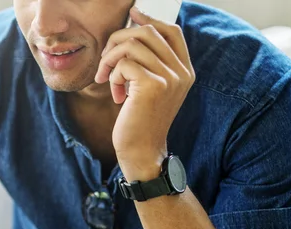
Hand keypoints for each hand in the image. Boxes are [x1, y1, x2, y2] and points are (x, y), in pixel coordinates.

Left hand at [95, 6, 194, 172]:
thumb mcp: (151, 89)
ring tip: (108, 81)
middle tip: (106, 63)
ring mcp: (169, 78)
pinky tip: (116, 96)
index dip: (150, 18)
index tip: (131, 13)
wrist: (142, 153)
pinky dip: (113, 76)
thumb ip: (151, 64)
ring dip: (111, 61)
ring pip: (132, 45)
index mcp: (185, 71)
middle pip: (147, 32)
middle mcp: (181, 72)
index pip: (171, 30)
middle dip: (118, 41)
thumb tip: (135, 27)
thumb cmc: (141, 122)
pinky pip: (124, 64)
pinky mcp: (152, 86)